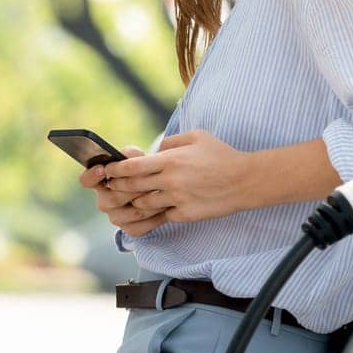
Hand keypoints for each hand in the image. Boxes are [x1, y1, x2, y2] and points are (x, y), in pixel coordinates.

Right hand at [80, 146, 168, 236]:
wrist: (158, 189)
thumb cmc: (142, 170)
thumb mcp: (137, 159)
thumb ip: (131, 155)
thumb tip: (128, 155)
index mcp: (100, 181)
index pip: (86, 180)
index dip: (92, 175)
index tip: (103, 169)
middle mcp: (104, 201)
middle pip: (112, 199)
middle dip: (133, 189)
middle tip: (149, 181)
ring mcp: (115, 217)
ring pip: (130, 214)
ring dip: (147, 203)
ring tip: (161, 193)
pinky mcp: (130, 228)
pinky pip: (141, 227)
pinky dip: (154, 218)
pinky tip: (165, 208)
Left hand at [101, 130, 248, 224]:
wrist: (244, 180)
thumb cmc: (221, 155)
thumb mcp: (195, 137)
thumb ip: (170, 142)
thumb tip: (153, 151)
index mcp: (170, 160)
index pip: (132, 167)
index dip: (115, 170)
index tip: (108, 170)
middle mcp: (170, 181)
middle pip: (132, 187)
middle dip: (118, 186)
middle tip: (112, 185)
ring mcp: (177, 200)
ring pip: (144, 204)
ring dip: (135, 200)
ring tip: (132, 196)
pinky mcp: (185, 215)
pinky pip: (162, 216)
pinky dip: (156, 211)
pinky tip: (154, 207)